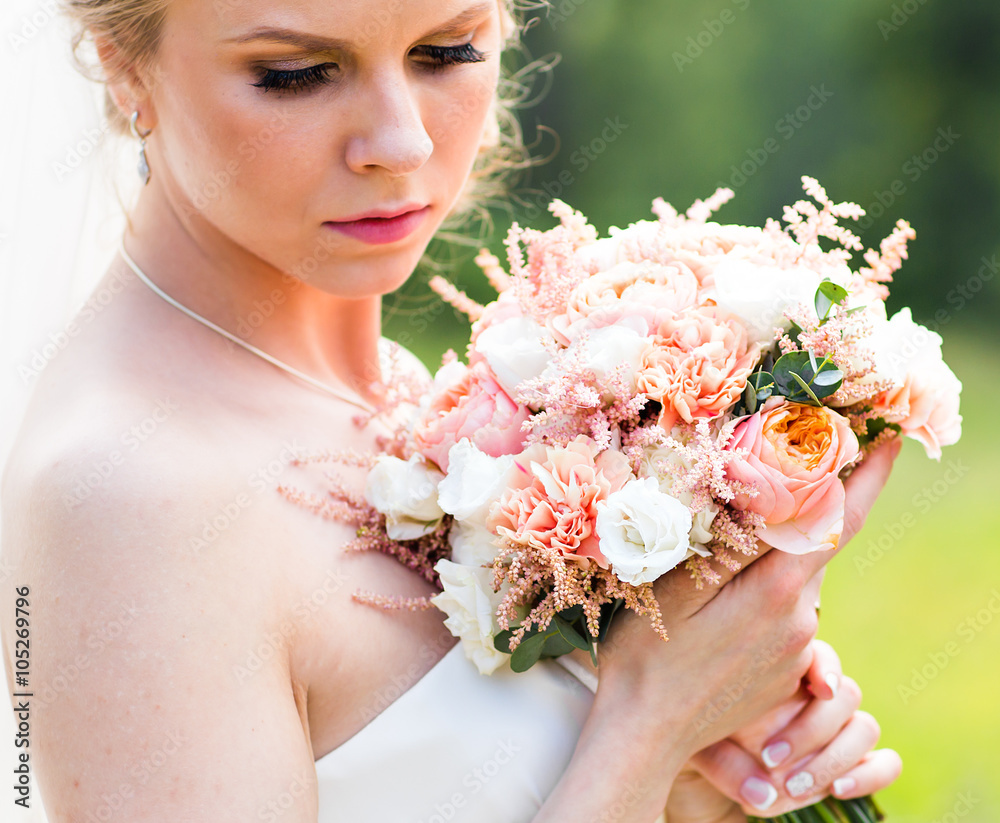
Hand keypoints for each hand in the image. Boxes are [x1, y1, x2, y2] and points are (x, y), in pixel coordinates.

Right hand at [593, 439, 902, 773]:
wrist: (646, 734)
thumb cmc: (647, 655)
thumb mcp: (676, 586)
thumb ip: (730, 542)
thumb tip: (773, 494)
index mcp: (775, 592)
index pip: (838, 522)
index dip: (869, 479)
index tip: (890, 442)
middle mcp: (800, 622)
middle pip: (810, 548)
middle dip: (799, 515)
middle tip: (761, 485)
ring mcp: (795, 652)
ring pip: (791, 582)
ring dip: (768, 562)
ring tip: (715, 568)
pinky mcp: (784, 672)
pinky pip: (781, 616)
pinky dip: (760, 596)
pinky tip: (715, 610)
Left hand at [674, 640, 901, 817]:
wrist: (703, 784)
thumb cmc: (696, 748)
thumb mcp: (694, 746)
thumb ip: (722, 761)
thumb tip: (762, 793)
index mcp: (780, 669)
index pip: (820, 653)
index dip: (826, 666)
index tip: (819, 688)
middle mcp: (814, 697)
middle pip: (846, 693)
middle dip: (812, 729)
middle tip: (769, 758)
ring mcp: (836, 731)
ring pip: (864, 727)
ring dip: (833, 758)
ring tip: (790, 786)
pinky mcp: (851, 766)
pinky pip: (885, 763)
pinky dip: (870, 775)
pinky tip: (837, 789)